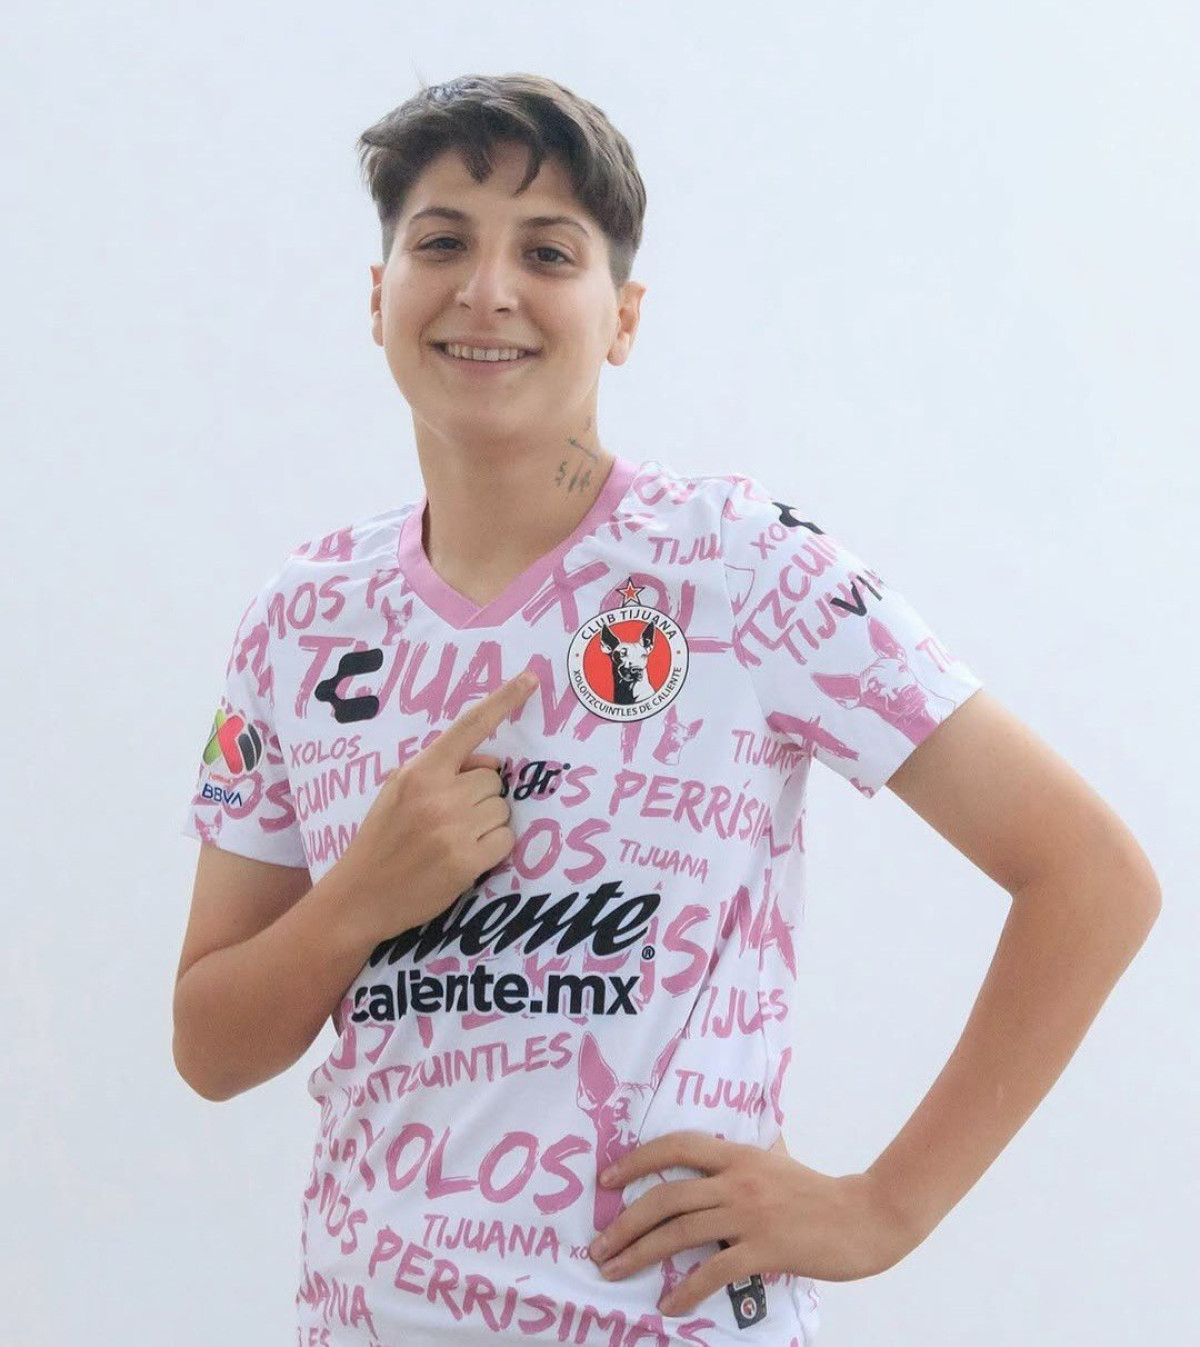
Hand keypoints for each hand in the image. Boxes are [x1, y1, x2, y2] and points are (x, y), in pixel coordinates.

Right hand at [337, 669, 538, 942]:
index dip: (503, 700)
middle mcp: (440, 794)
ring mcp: (455, 828)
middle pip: (493, 779)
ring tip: (454, 838)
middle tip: (449, 817)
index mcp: (421, 771)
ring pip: (502, 809)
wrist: (360, 895)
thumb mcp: (398, 789)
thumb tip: (491, 763)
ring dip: (487, 822)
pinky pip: (506, 840)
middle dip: (479, 795)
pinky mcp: (468, 861)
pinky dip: (493, 848)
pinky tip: (466, 857)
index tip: (531, 679)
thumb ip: (439, 769)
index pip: (469, 727)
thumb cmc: (381, 837)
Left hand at [587, 1130, 917, 1316]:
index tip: (606, 1181)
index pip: (675, 1147)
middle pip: (666, 1197)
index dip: (636, 1161)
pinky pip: (713, 1270)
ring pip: (680, 1232)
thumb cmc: (817, 1192)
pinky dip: (685, 1290)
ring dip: (639, 1254)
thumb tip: (722, 1149)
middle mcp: (736, 1180)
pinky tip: (668, 1304)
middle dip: (624, 1223)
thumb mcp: (777, 1160)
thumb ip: (746, 1156)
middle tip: (598, 1246)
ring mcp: (749, 1214)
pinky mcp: (763, 1248)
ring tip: (614, 1272)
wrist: (863, 1217)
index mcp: (737, 1154)